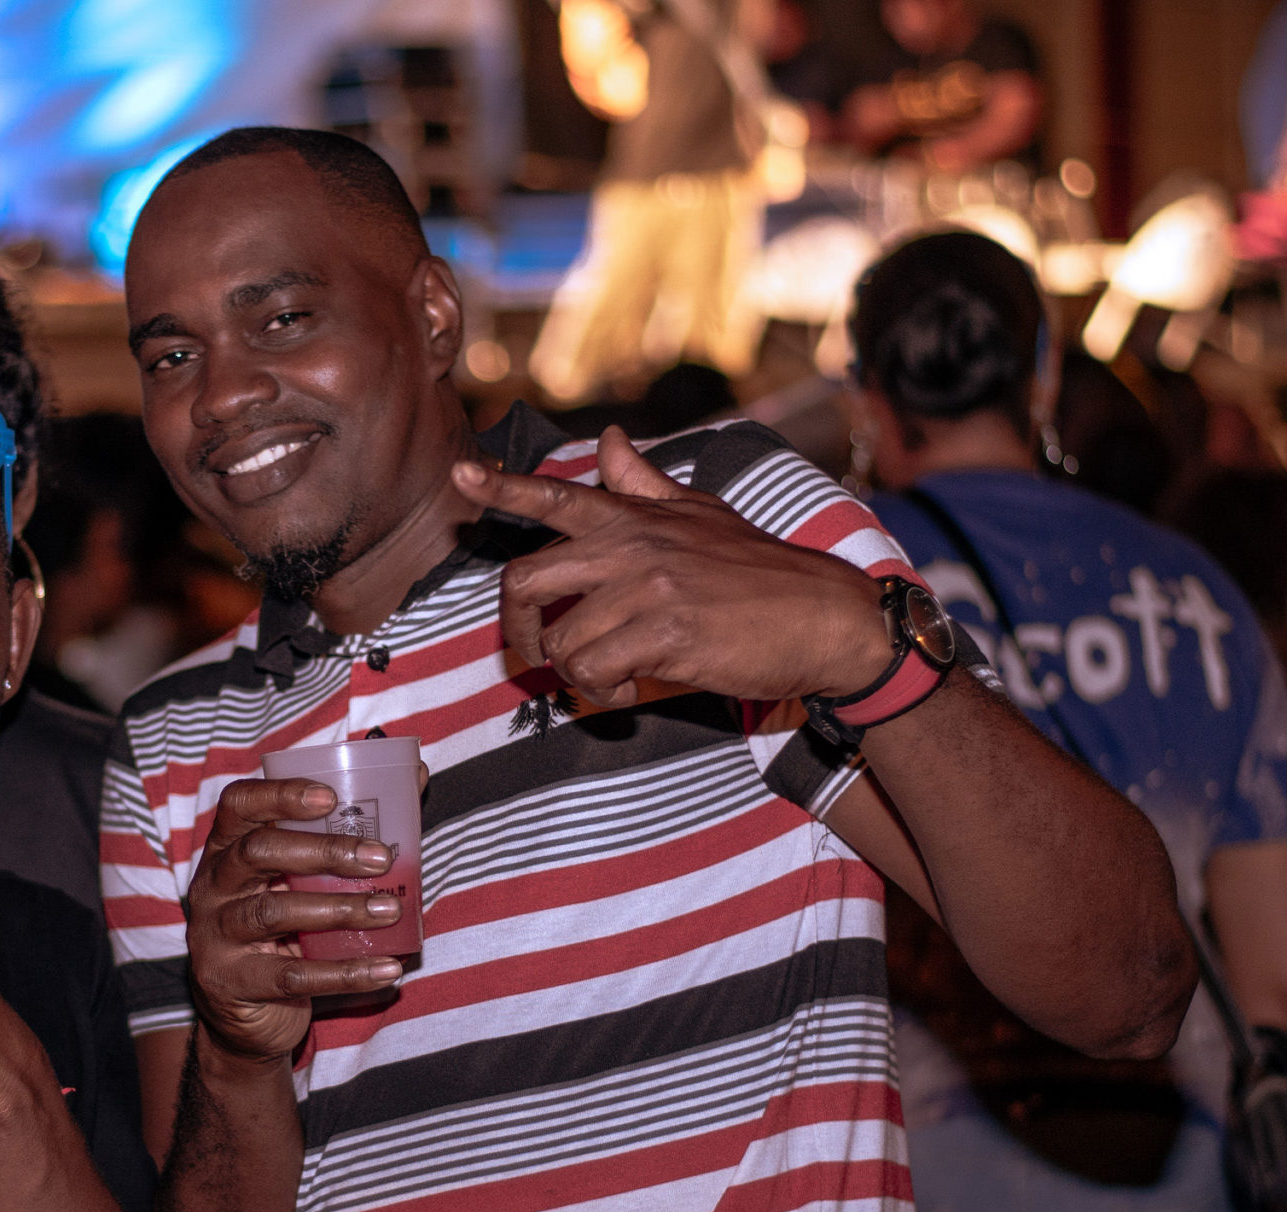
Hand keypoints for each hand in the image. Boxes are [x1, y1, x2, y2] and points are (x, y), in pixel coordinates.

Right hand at [183, 779, 405, 1065]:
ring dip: (341, 909)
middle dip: (324, 851)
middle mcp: (213, 886)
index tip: (331, 797)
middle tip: (381, 858)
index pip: (239, 804)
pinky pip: (292, 976)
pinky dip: (346, 972)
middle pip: (258, 853)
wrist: (243, 1013)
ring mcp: (216, 936)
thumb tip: (416, 774)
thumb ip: (346, 834)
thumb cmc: (284, 929)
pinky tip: (388, 968)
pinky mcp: (233, 983)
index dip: (280, 795)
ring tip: (390, 911)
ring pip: (273, 913)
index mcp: (227, 848)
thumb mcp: (302, 880)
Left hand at [456, 428, 890, 711]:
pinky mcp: (663, 631)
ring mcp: (645, 586)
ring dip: (577, 677)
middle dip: (516, 630)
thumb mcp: (701, 515)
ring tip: (614, 680)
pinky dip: (602, 695)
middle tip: (536, 655)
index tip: (461, 476)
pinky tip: (630, 694)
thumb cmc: (762, 574)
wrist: (825, 617)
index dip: (502, 487)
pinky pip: (591, 672)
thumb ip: (644, 486)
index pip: (556, 495)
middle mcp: (631, 544)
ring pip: (559, 641)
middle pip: (524, 580)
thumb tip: (608, 440)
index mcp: (635, 518)